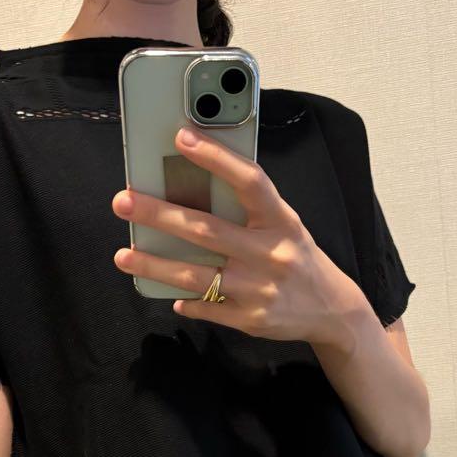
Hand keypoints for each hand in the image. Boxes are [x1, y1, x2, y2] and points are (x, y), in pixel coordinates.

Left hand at [111, 125, 373, 351]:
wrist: (332, 310)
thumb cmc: (297, 257)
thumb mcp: (284, 226)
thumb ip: (249, 210)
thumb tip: (194, 191)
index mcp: (281, 221)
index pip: (250, 181)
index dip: (217, 158)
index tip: (182, 137)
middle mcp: (270, 253)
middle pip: (207, 230)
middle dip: (160, 214)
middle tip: (123, 201)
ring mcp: (259, 289)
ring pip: (196, 274)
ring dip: (155, 264)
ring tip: (124, 255)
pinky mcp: (250, 319)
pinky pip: (207, 306)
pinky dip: (185, 300)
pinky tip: (167, 294)